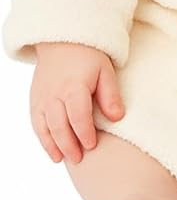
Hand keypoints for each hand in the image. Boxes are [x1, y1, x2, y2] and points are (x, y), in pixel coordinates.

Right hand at [30, 42, 124, 164]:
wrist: (63, 40)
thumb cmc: (89, 56)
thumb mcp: (105, 71)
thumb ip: (110, 95)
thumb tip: (117, 118)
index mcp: (74, 86)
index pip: (78, 116)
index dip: (84, 133)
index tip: (92, 145)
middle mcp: (54, 93)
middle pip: (59, 125)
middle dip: (69, 145)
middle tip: (79, 159)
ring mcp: (41, 97)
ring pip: (44, 127)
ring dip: (53, 146)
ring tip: (64, 159)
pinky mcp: (34, 98)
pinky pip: (36, 123)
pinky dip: (43, 138)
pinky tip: (52, 150)